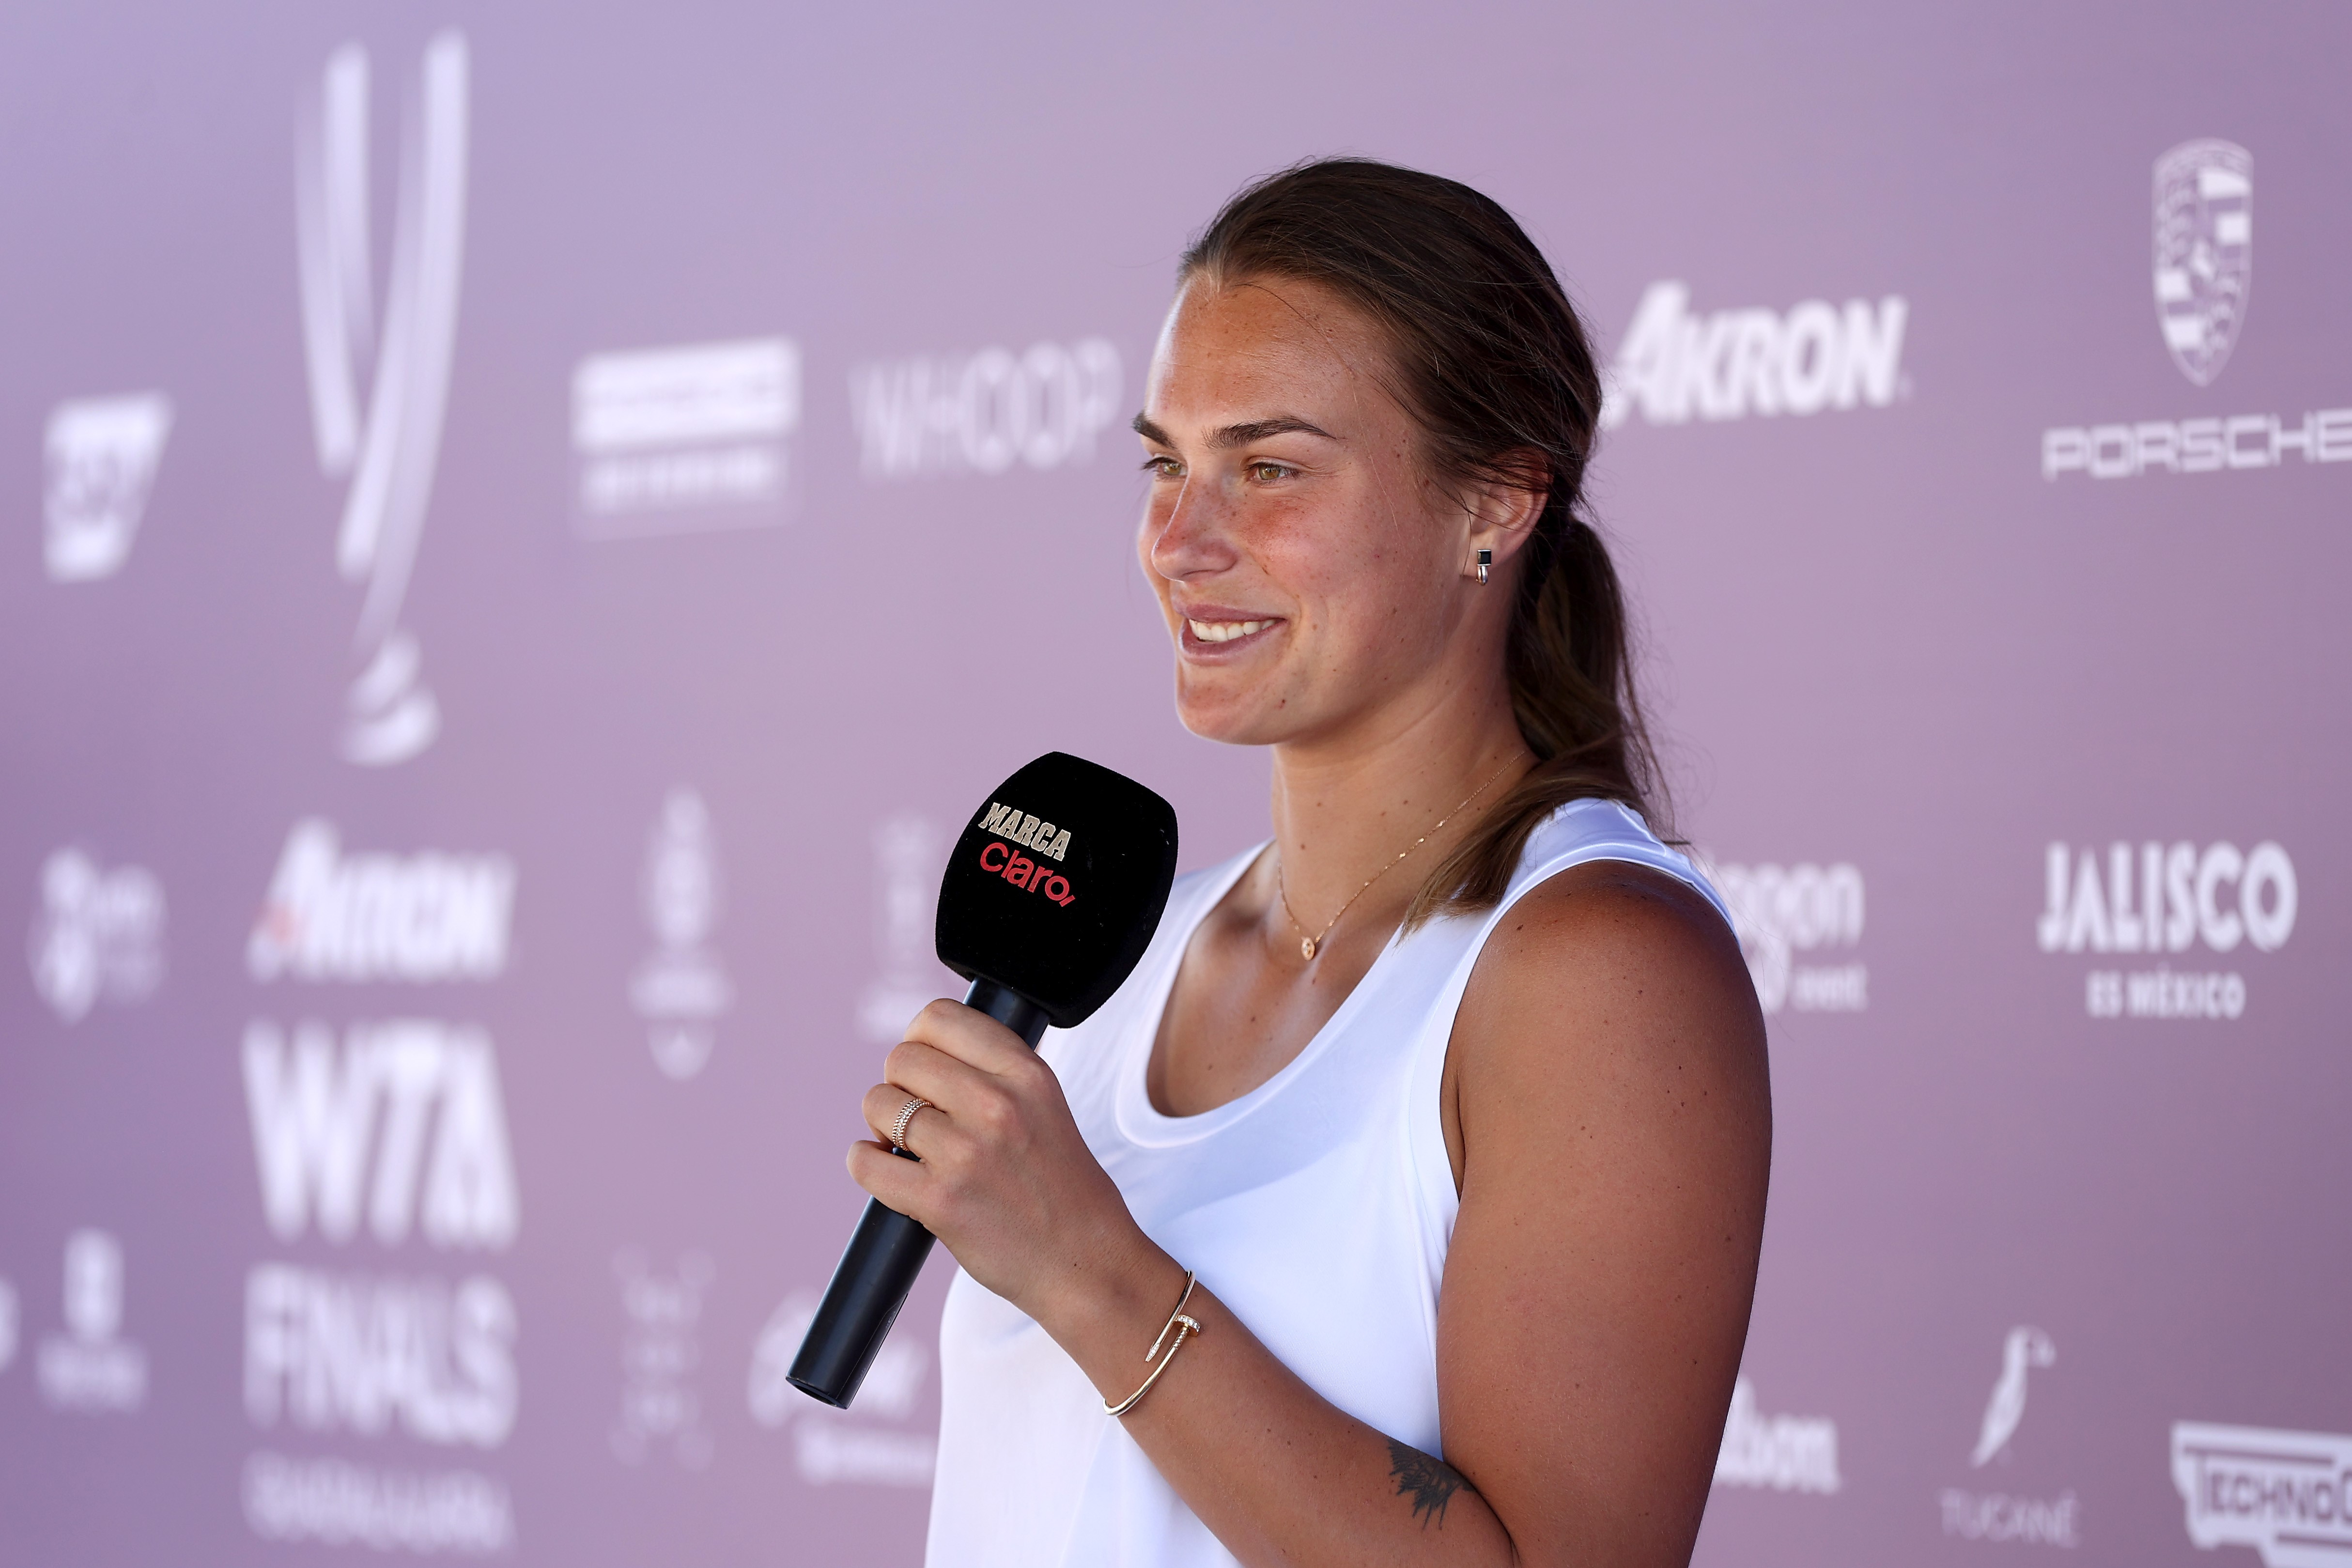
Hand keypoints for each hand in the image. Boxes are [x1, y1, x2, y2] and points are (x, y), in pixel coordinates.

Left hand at [852, 1000, 1156, 1328]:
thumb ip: (994, 1071)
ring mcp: (967, 1153)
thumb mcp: (1045, 1104)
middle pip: (902, 1057)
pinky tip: (885, 1170)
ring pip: (879, 1104)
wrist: (1086, 1264)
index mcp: (1026, 1072)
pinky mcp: (940, 1202)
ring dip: (881, 1126)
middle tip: (917, 1116)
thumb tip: (923, 1049)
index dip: (919, 1040)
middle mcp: (998, 1104)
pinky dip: (864, 1163)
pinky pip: (865, 1163)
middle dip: (898, 1084)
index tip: (924, 1069)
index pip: (939, 1017)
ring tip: (908, 1148)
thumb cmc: (1061, 1186)